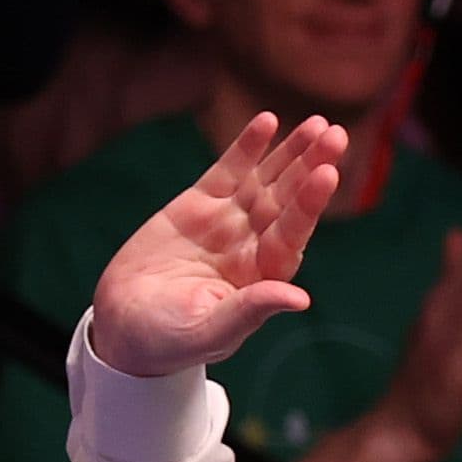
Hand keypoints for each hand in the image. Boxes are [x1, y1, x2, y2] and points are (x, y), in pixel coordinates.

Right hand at [87, 112, 348, 378]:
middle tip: (336, 135)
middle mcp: (253, 245)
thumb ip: (250, 310)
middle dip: (311, 168)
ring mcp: (229, 222)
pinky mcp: (200, 205)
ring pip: (266, 180)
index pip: (292, 234)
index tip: (327, 174)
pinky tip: (267, 122)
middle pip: (288, 200)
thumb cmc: (169, 339)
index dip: (308, 204)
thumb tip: (301, 299)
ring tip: (317, 124)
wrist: (124, 326)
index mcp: (263, 277)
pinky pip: (229, 170)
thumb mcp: (209, 329)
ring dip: (291, 152)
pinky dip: (247, 147)